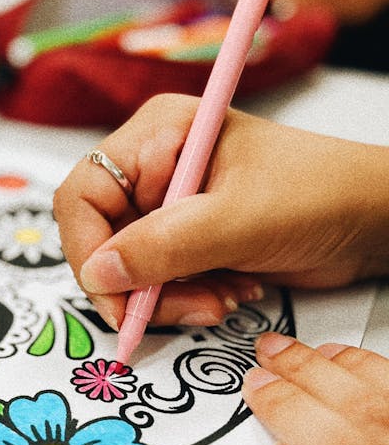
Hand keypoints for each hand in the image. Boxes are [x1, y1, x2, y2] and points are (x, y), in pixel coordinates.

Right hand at [52, 93, 388, 330]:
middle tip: (182, 309)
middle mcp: (156, 166)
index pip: (85, 193)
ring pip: (128, 268)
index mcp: (160, 135)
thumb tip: (98, 273)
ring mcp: (171, 204)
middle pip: (101, 237)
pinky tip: (231, 292)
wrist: (373, 221)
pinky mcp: (188, 238)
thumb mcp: (239, 221)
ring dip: (168, 297)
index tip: (116, 295)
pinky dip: (187, 298)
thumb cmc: (319, 194)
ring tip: (220, 299)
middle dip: (138, 283)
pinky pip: (158, 280)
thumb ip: (165, 246)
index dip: (90, 249)